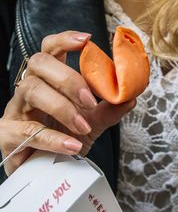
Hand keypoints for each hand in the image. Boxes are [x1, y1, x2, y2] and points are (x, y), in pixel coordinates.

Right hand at [0, 31, 134, 175]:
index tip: (87, 40)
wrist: (42, 171)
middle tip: (90, 100)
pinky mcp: (7, 134)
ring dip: (62, 107)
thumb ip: (108, 110)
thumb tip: (132, 96)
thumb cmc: (62, 139)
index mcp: (47, 80)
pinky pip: (27, 129)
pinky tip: (72, 145)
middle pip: (39, 63)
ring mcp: (15, 109)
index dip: (65, 40)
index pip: (49, 49)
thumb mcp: (90, 123)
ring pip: (31, 90)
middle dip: (68, 78)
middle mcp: (29, 88)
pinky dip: (53, 137)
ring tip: (83, 127)